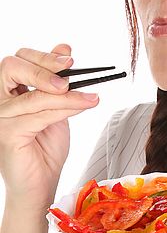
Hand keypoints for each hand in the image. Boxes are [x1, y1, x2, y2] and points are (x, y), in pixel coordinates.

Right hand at [0, 44, 99, 208]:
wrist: (41, 184)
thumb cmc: (45, 147)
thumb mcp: (56, 107)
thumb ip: (56, 81)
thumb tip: (64, 49)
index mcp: (8, 91)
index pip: (17, 60)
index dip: (43, 56)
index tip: (70, 60)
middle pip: (12, 66)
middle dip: (45, 66)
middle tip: (71, 76)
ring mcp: (0, 117)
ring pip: (35, 94)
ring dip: (68, 95)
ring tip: (90, 98)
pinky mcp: (8, 133)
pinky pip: (41, 114)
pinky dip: (67, 108)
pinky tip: (85, 105)